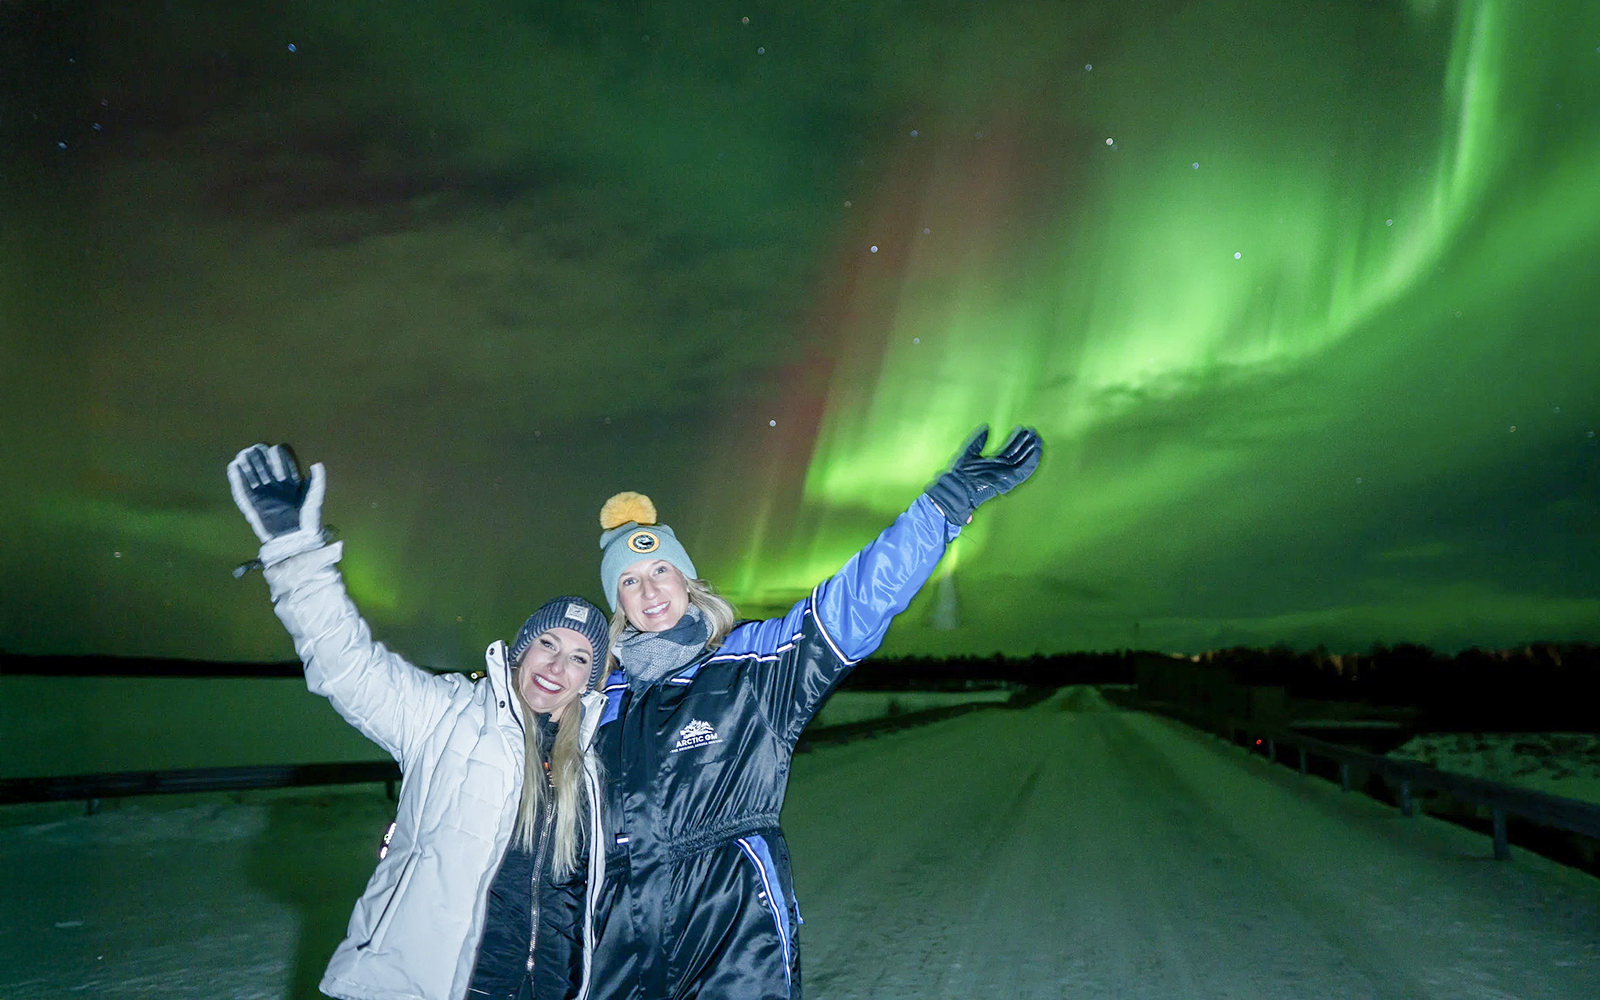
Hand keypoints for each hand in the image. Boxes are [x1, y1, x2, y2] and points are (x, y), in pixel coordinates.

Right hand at [227, 443, 324, 543]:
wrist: (296, 540)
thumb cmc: (309, 520)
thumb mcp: (315, 499)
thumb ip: (318, 481)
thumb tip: (317, 463)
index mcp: (291, 485)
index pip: (282, 466)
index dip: (278, 457)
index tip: (276, 449)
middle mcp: (275, 488)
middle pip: (265, 468)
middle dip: (260, 457)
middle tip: (257, 447)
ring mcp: (263, 496)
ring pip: (253, 476)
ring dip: (248, 464)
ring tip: (244, 453)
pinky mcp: (252, 505)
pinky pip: (242, 489)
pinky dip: (237, 478)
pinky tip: (234, 466)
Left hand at [923, 425, 1042, 525]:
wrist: (957, 487)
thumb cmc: (960, 473)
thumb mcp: (969, 451)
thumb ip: (978, 440)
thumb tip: (986, 427)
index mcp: (993, 463)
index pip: (1009, 450)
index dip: (1016, 439)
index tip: (1021, 429)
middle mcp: (1001, 469)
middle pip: (1018, 454)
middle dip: (1026, 443)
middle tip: (1033, 431)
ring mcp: (1005, 475)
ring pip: (1023, 461)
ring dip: (1031, 450)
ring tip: (1038, 439)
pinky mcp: (1008, 481)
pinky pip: (1024, 471)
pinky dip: (1032, 461)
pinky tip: (1037, 450)